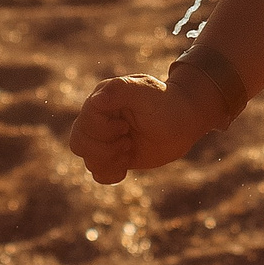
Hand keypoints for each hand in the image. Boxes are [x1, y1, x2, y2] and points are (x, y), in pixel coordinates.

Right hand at [68, 71, 214, 185]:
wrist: (184, 121)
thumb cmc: (166, 103)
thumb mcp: (146, 92)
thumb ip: (120, 90)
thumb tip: (95, 100)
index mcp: (100, 101)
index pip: (84, 124)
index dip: (103, 131)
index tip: (126, 127)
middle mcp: (98, 120)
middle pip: (79, 144)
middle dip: (105, 149)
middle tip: (128, 141)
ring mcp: (105, 139)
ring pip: (88, 160)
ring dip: (110, 161)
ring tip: (130, 149)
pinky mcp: (114, 156)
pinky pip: (98, 173)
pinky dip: (111, 174)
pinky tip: (126, 166)